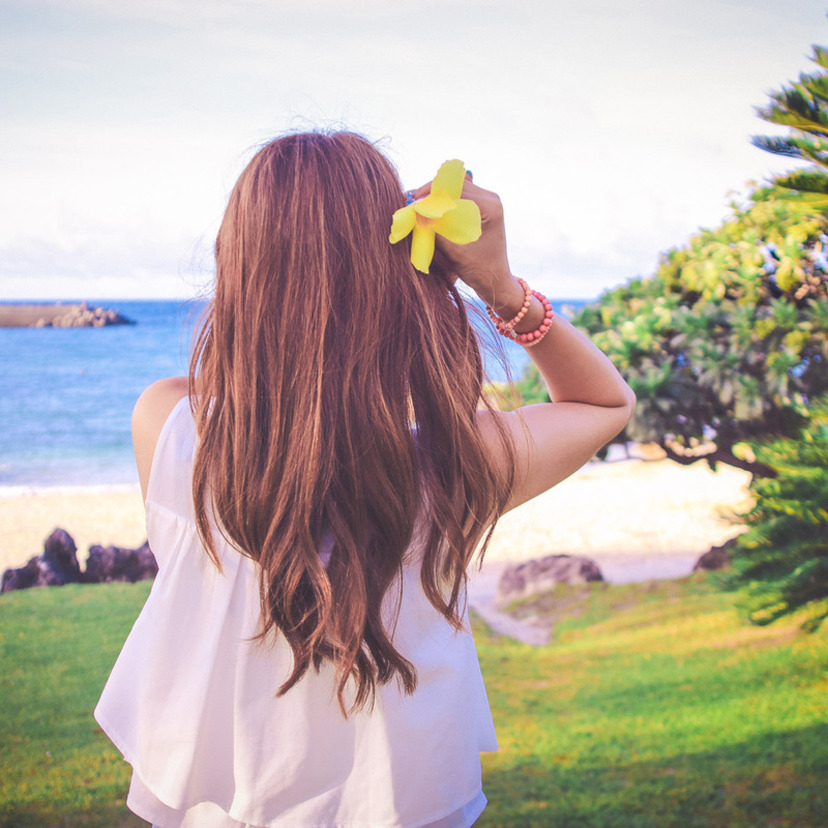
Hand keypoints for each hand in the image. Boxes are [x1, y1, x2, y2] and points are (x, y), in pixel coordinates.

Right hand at [410, 176, 516, 306]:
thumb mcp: (456, 253)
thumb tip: (416, 216)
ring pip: (456, 190)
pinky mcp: (481, 209)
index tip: (413, 202)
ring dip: (437, 197)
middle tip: (412, 202)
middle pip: (456, 185)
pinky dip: (444, 204)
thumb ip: (437, 234)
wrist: (496, 282)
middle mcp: (491, 200)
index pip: (456, 190)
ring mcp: (487, 203)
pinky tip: (430, 211)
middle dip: (432, 193)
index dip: (432, 194)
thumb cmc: (480, 271)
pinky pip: (459, 199)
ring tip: (419, 206)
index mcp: (490, 207)